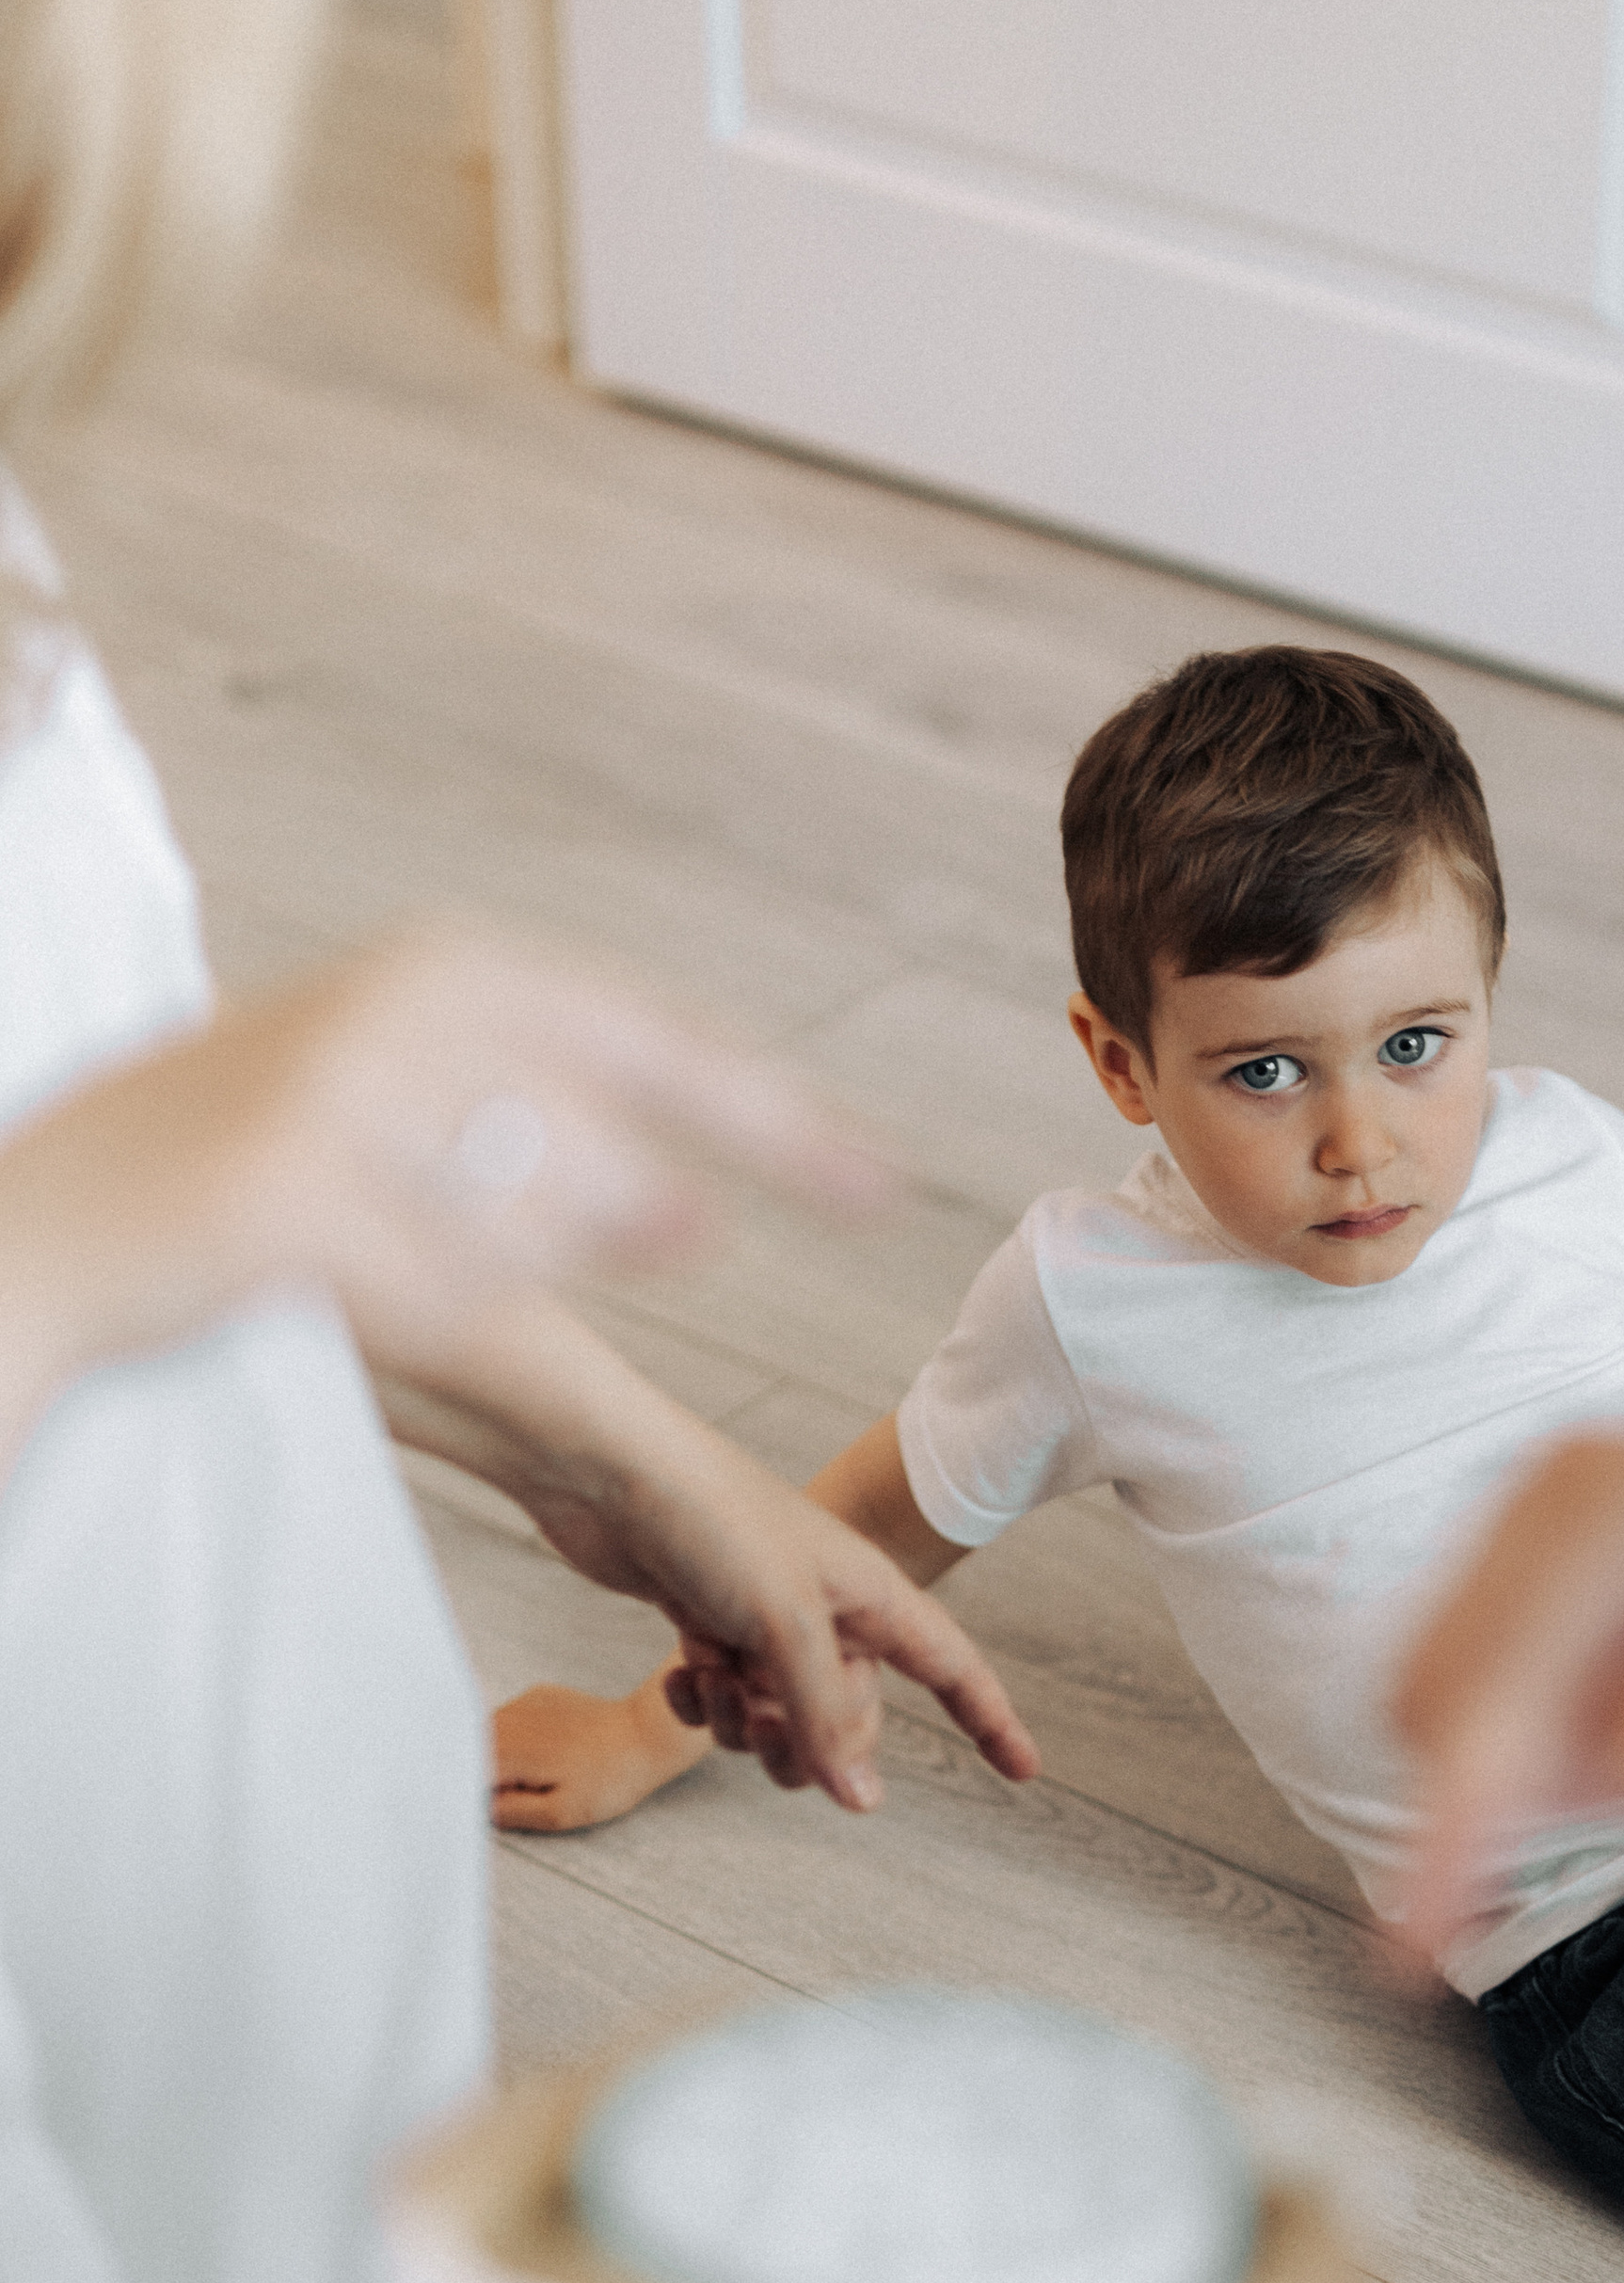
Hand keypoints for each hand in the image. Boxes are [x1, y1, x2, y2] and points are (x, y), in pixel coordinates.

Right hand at [0, 918, 882, 1458]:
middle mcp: (392, 1012)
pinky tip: (432, 1309)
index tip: (879, 1174)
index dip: (770, 1107)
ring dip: (572, 1231)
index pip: (642, 1033)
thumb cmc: (215, 1180)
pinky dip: (453, 1308)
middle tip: (848, 1196)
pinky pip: (429, 1280)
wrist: (27, 1223)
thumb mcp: (377, 1103)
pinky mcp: (282, 1197)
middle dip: (730, 1153)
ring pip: (528, 1190)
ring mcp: (334, 1099)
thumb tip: (687, 1195)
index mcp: (430, 973)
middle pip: (613, 1100)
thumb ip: (522, 1119)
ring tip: (607, 1248)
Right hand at [490, 1679, 708, 1830]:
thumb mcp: (559, 1813)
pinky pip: (512, 1719)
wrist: (645, 1735)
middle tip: (528, 1792)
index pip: (463, 1775)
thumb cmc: (609, 1780)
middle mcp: (508, 1719)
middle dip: (486, 1776)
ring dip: (501, 1757)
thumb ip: (509, 1812)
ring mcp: (523, 1702)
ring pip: (489, 1734)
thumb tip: (477, 1807)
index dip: (471, 1795)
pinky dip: (518, 1738)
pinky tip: (549, 1751)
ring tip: (543, 1772)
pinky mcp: (539, 1694)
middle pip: (471, 1752)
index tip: (487, 1806)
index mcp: (508, 1751)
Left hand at [516, 1429, 1039, 1810]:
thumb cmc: (711, 1520)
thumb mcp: (784, 1625)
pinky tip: (682, 1671)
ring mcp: (765, 1621)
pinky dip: (703, 1701)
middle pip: (851, 1721)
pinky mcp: (708, 1624)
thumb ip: (826, 1716)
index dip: (991, 1721)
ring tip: (713, 1675)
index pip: (951, 1669)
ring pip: (779, 1722)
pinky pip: (726, 1702)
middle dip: (808, 1741)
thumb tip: (866, 1801)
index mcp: (871, 1596)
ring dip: (743, 1721)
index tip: (1025, 1772)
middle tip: (763, 1718)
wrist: (606, 1469)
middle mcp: (827, 1612)